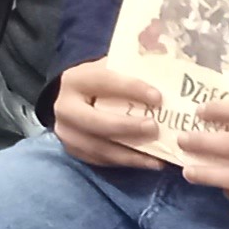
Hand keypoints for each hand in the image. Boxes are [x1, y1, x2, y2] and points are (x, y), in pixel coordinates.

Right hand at [52, 62, 172, 170]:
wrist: (76, 98)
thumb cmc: (104, 81)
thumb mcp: (113, 67)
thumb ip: (133, 66)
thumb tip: (164, 68)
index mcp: (75, 79)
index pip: (103, 82)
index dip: (130, 89)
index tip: (158, 97)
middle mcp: (64, 107)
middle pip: (95, 121)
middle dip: (126, 127)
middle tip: (154, 128)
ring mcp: (66, 132)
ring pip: (98, 147)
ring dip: (130, 153)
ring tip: (158, 156)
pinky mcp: (74, 150)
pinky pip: (101, 160)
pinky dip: (127, 162)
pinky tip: (149, 162)